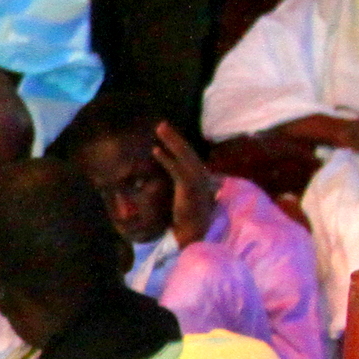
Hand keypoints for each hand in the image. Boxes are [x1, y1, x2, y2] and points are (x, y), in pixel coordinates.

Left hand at [156, 124, 217, 246]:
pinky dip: (167, 159)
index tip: (168, 133)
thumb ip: (180, 184)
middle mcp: (202, 176)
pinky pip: (177, 169)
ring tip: (159, 129)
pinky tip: (156, 150)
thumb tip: (169, 176)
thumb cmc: (187, 219)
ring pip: (184, 156)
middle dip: (174, 137)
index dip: (179, 144)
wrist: (194, 234)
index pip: (190, 156)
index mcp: (201, 177)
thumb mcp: (184, 196)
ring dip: (171, 141)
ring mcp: (197, 182)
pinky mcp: (189, 189)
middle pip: (187, 151)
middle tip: (161, 124)